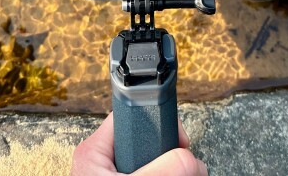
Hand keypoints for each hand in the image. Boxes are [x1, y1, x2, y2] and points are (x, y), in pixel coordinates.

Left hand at [71, 113, 206, 175]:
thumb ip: (163, 172)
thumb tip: (193, 161)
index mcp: (94, 152)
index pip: (130, 118)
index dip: (157, 124)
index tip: (179, 141)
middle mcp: (104, 163)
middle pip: (149, 143)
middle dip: (172, 157)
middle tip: (186, 170)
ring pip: (157, 166)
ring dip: (175, 174)